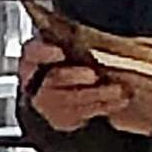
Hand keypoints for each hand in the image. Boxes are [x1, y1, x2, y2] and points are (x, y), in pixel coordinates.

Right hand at [17, 37, 151, 136]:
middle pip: (54, 78)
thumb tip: (89, 33)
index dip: (44, 53)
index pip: (32, 53)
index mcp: (35, 58)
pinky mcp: (63, 119)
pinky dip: (104, 105)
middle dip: (74, 76)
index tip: (59, 52)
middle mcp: (37, 81)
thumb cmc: (72, 61)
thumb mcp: (72, 46)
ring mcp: (49, 103)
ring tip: (118, 89)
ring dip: (97, 94)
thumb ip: (73, 41)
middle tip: (93, 74)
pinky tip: (120, 100)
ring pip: (71, 99)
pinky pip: (83, 113)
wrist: (74, 91)